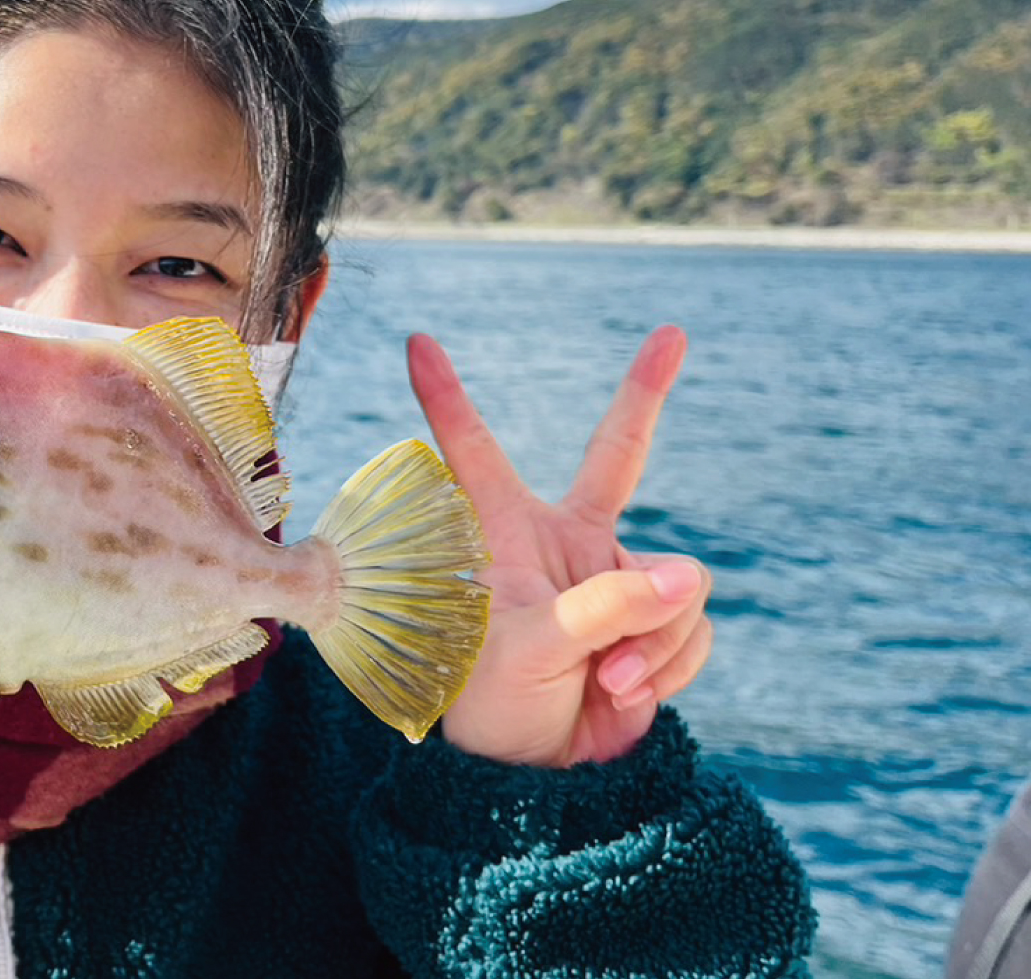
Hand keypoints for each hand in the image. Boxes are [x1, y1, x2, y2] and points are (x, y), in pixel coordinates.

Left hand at [406, 326, 713, 767]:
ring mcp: (618, 577)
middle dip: (646, 392)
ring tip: (598, 679)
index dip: (446, 398)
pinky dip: (667, 667)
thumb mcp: (534, 653)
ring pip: (673, 582)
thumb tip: (684, 576)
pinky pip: (693, 626)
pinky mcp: (659, 619)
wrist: (538, 774)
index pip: (474, 454)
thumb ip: (605, 609)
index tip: (415, 342)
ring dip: (647, 641)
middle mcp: (565, 542)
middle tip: (671, 333)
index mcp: (504, 534)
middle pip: (618, 454)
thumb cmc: (497, 706)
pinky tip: (623, 694)